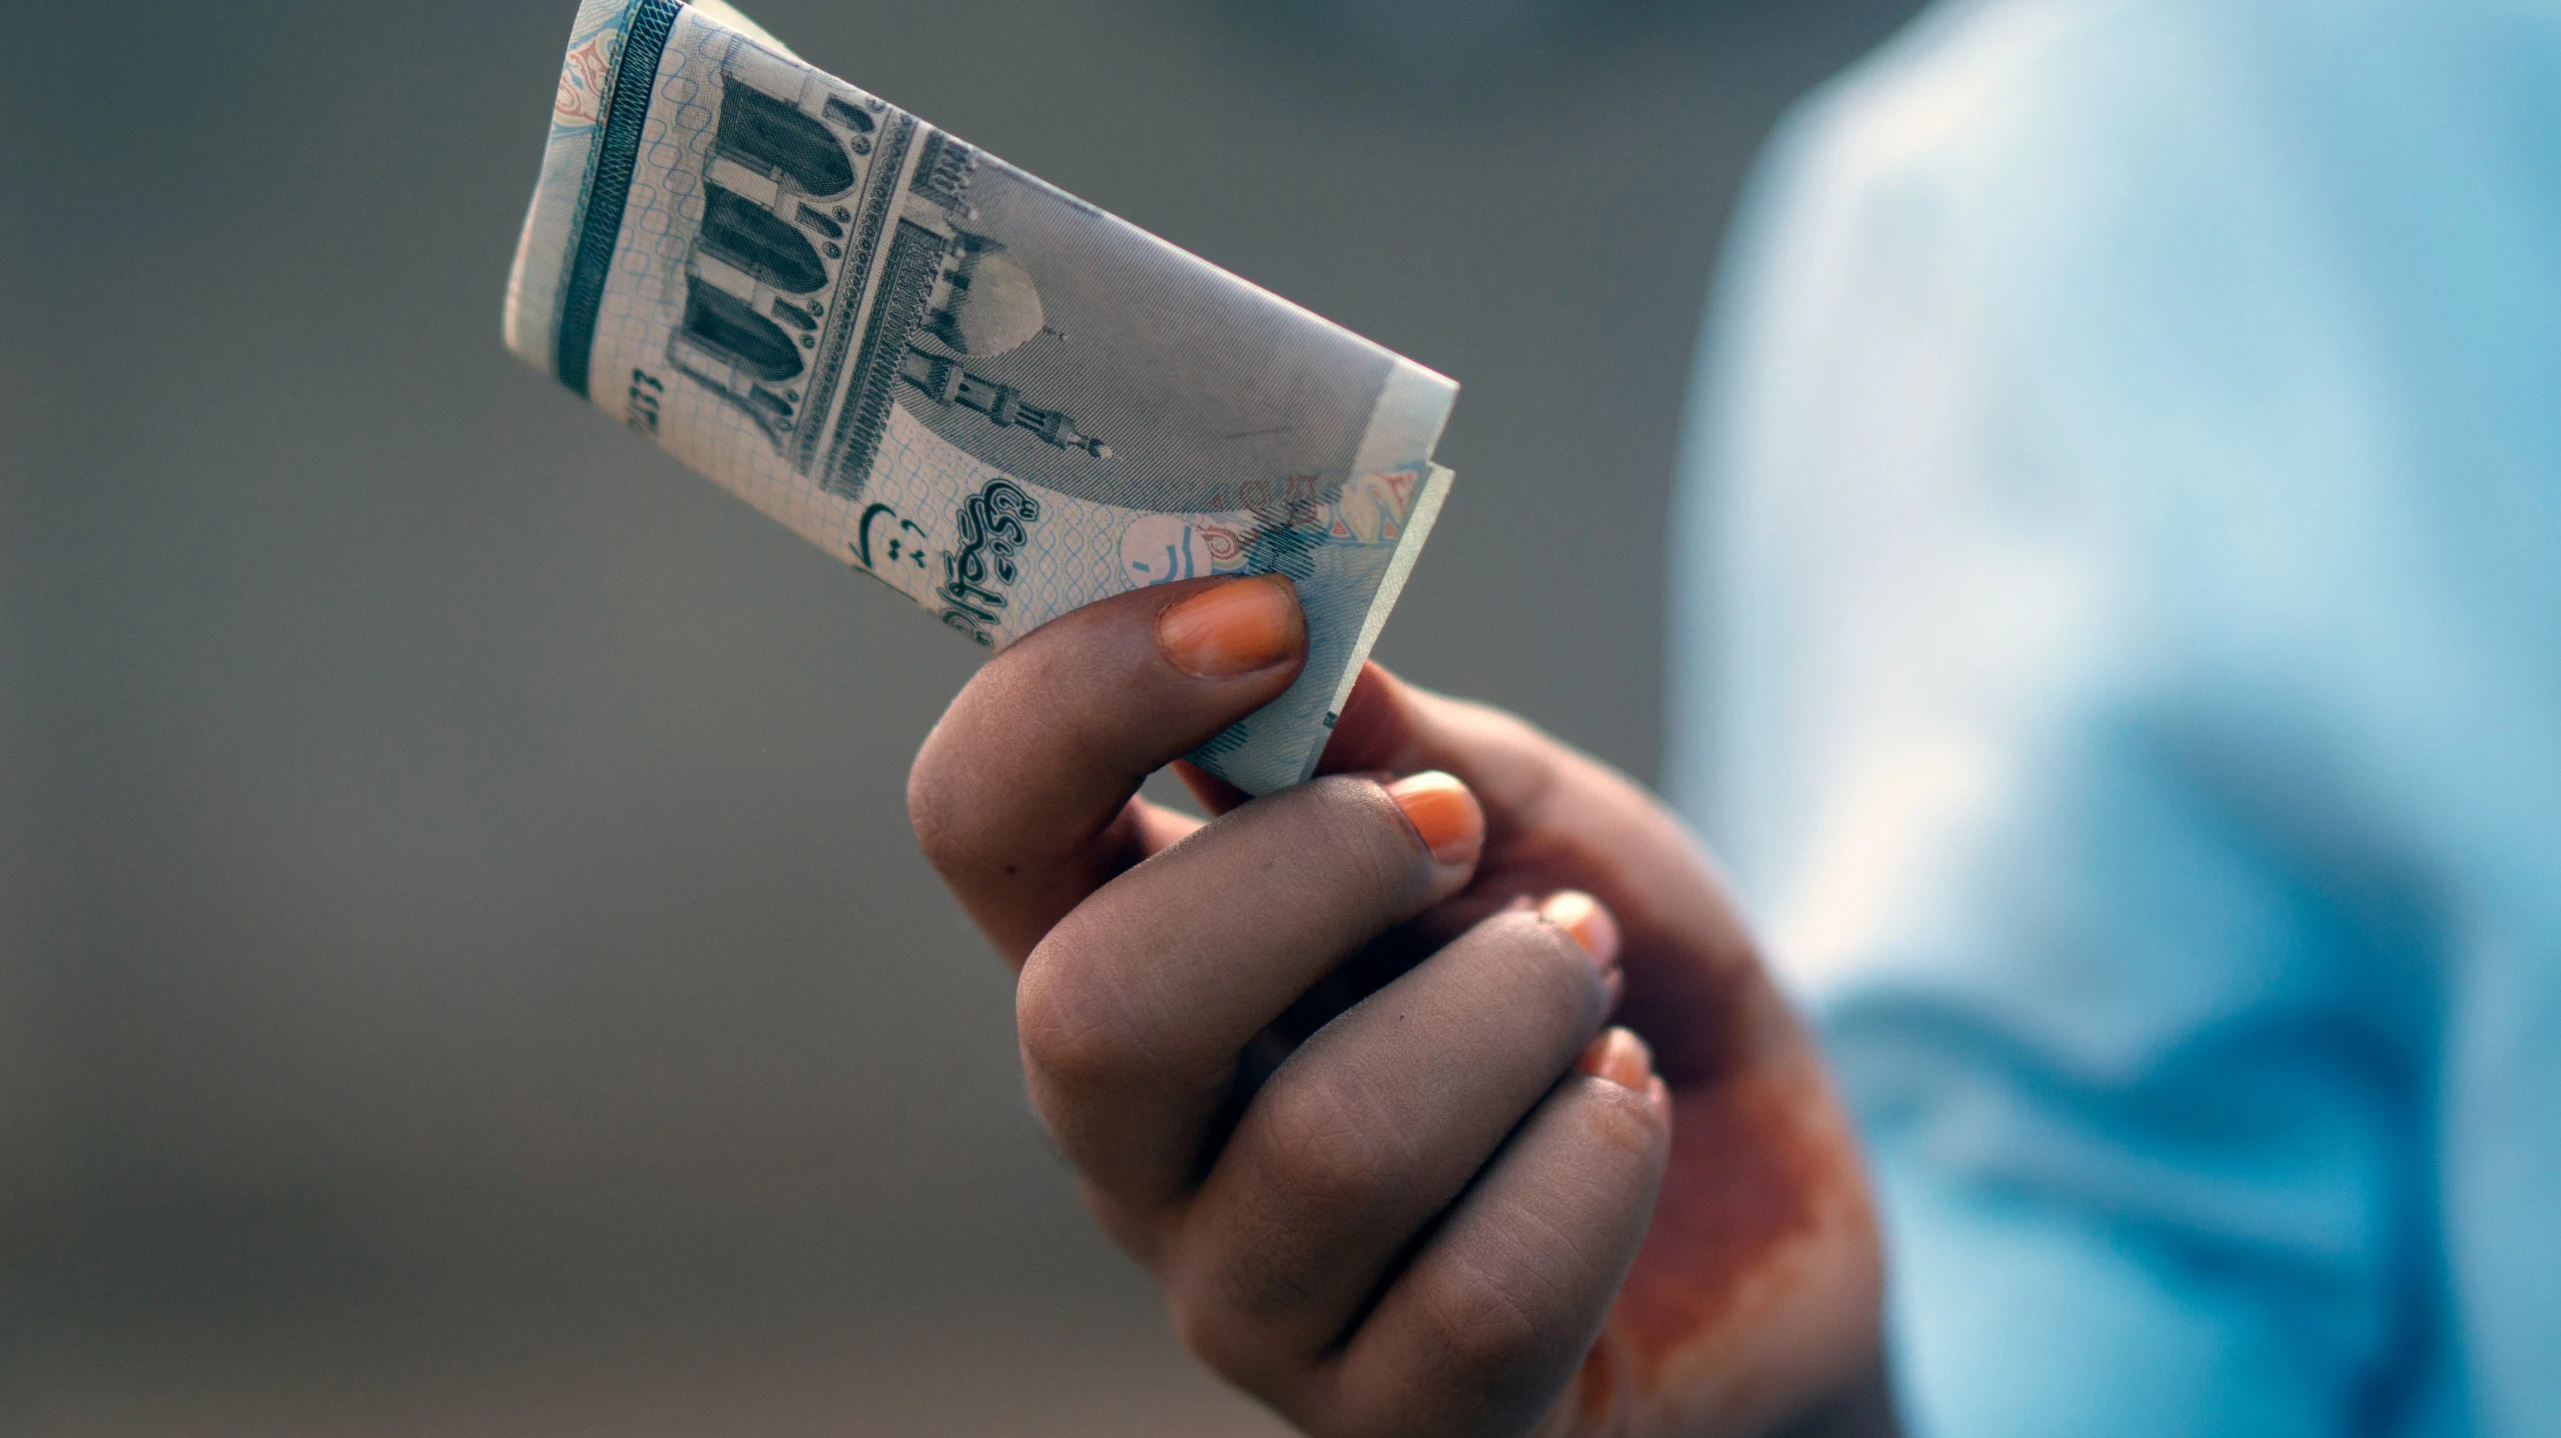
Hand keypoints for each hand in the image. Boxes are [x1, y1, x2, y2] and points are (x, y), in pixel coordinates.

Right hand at [908, 575, 1884, 1436]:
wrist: (1758, 1196)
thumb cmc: (1602, 981)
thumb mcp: (1528, 812)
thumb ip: (1407, 742)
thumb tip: (1303, 657)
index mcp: (1136, 945)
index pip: (985, 821)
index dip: (1076, 698)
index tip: (1264, 620)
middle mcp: (1142, 1139)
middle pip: (1094, 1015)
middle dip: (1313, 877)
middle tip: (1461, 837)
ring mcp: (1247, 1298)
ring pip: (1326, 1146)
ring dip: (1510, 1010)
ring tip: (1588, 977)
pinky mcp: (1389, 1425)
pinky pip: (1475, 1295)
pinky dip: (1595, 1155)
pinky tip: (1626, 1104)